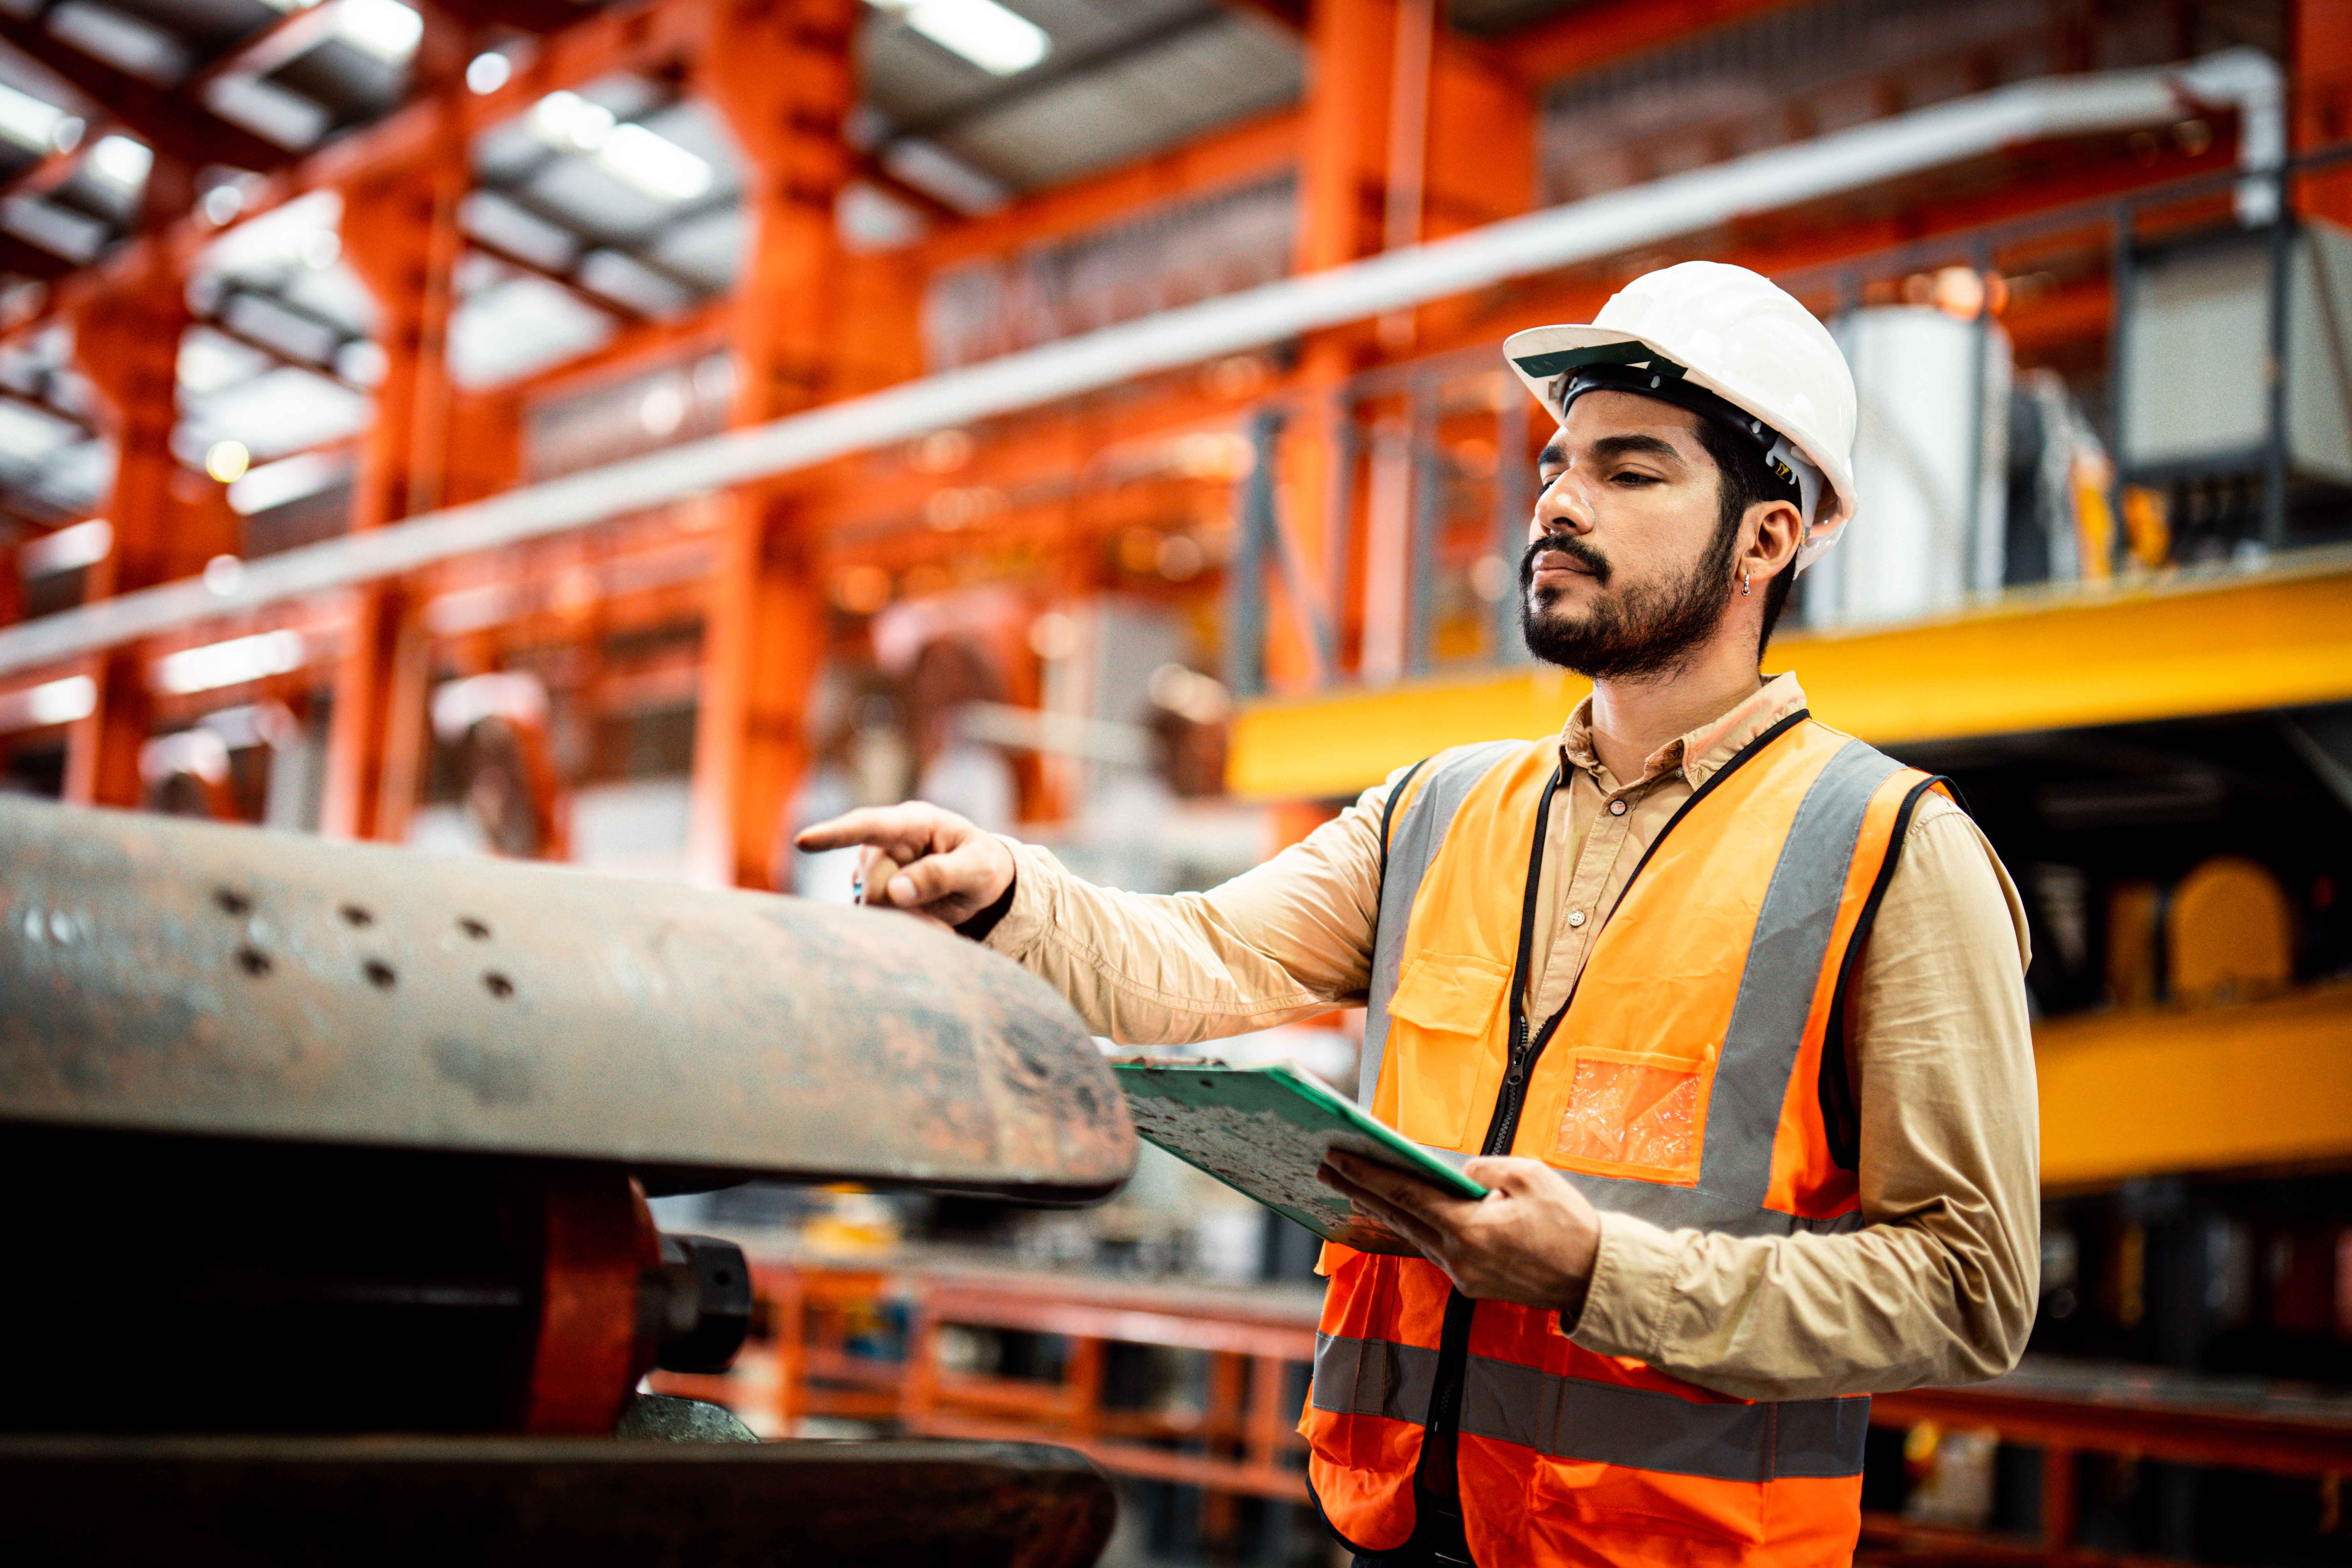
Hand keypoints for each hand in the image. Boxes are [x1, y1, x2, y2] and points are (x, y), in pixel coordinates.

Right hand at [792, 802, 1015, 928]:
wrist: (983, 879)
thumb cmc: (983, 865)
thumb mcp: (977, 870)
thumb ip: (940, 875)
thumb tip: (895, 891)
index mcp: (915, 822)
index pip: (869, 824)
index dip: (835, 833)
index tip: (803, 840)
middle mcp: (887, 840)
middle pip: (872, 884)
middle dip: (902, 908)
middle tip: (942, 924)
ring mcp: (876, 865)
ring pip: (869, 904)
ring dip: (903, 921)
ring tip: (939, 920)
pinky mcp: (872, 888)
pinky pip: (873, 916)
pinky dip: (900, 927)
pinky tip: (926, 921)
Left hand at [1318, 1150, 1603, 1317]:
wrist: (1597, 1276)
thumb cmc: (1568, 1222)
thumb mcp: (1530, 1176)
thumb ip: (1484, 1170)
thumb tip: (1457, 1176)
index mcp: (1469, 1229)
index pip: (1405, 1196)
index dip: (1367, 1174)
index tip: (1335, 1157)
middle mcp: (1458, 1257)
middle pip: (1398, 1218)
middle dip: (1359, 1189)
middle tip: (1324, 1168)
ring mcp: (1464, 1275)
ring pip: (1414, 1236)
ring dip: (1384, 1210)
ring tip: (1352, 1185)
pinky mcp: (1474, 1284)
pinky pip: (1435, 1250)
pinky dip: (1414, 1229)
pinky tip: (1400, 1214)